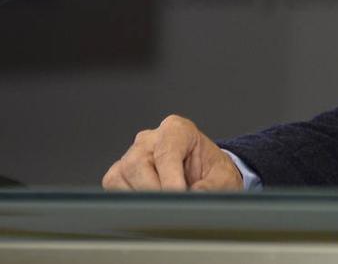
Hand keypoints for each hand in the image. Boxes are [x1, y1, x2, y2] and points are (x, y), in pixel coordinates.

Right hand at [102, 115, 242, 190]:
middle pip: (138, 164)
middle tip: (172, 208)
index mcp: (177, 130)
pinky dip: (130, 202)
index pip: (166, 152)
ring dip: (142, 198)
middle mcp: (150, 139)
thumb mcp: (223, 179)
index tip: (179, 197)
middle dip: (155, 191)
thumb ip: (211, 187)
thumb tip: (194, 195)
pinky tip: (150, 204)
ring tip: (165, 204)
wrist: (204, 176)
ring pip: (121, 178)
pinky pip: (113, 189)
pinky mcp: (119, 174)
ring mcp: (131, 155)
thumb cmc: (212, 172)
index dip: (171, 179)